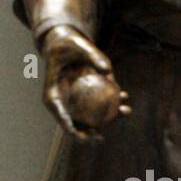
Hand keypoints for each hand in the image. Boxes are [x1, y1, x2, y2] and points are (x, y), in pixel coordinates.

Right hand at [39, 25, 130, 139]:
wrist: (67, 43)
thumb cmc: (68, 44)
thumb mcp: (78, 45)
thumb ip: (93, 56)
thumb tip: (108, 71)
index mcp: (54, 96)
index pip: (62, 117)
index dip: (72, 130)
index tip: (85, 136)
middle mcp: (65, 102)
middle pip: (76, 124)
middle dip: (89, 135)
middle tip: (101, 137)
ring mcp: (77, 100)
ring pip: (92, 116)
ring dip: (110, 117)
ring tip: (125, 112)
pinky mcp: (87, 94)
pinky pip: (100, 102)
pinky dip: (113, 101)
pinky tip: (125, 96)